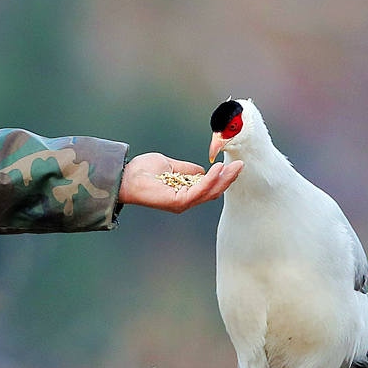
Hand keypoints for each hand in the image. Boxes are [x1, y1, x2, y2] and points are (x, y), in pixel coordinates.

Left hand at [118, 152, 242, 212]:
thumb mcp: (171, 166)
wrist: (126, 176)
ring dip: (224, 179)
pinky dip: (210, 179)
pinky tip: (218, 169)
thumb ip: (187, 169)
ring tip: (234, 166)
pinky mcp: (178, 202)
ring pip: (209, 192)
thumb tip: (202, 169)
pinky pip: (199, 190)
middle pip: (213, 192)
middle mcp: (185, 200)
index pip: (209, 187)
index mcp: (185, 192)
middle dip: (228, 179)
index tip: (234, 164)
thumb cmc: (144, 171)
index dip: (222, 177)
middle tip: (241, 165)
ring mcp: (182, 203)